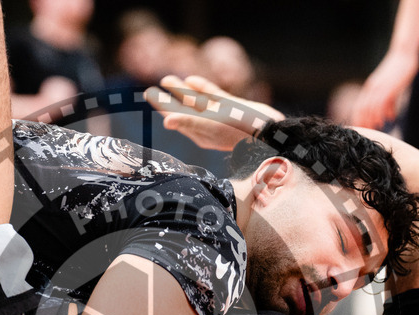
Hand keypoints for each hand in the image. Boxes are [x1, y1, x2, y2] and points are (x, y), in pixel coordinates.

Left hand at [146, 74, 284, 150]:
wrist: (269, 130)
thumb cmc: (239, 132)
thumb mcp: (212, 127)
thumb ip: (189, 123)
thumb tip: (167, 122)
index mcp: (199, 131)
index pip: (175, 116)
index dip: (162, 106)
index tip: (149, 95)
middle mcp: (207, 123)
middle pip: (182, 108)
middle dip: (167, 99)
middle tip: (149, 90)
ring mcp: (219, 114)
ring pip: (195, 99)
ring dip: (181, 90)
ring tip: (166, 78)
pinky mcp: (230, 105)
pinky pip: (212, 94)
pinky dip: (201, 86)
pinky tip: (191, 79)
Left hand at [350, 51, 418, 129]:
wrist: (403, 53)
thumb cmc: (398, 70)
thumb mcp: (391, 87)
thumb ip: (389, 102)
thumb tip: (389, 115)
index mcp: (370, 87)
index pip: (359, 106)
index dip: (359, 119)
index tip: (361, 129)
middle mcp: (372, 87)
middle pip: (363, 108)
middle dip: (364, 122)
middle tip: (368, 132)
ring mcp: (380, 86)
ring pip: (371, 107)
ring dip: (373, 119)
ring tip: (377, 127)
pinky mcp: (390, 86)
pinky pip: (383, 102)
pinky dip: (384, 112)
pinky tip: (389, 119)